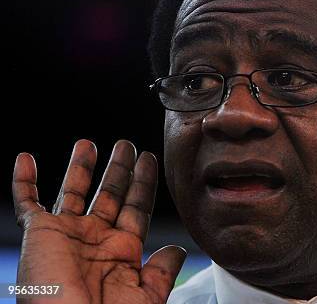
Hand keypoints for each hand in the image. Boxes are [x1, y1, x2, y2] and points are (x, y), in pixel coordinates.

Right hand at [12, 139, 185, 303]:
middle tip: (126, 144)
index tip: (149, 159)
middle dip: (118, 169)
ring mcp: (67, 234)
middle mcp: (96, 238)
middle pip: (110, 193)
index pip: (136, 206)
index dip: (143, 182)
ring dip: (80, 167)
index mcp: (123, 250)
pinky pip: (27, 204)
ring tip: (88, 143)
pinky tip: (27, 159)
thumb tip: (177, 250)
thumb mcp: (146, 296)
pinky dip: (24, 182)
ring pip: (74, 192)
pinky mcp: (38, 235)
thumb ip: (162, 271)